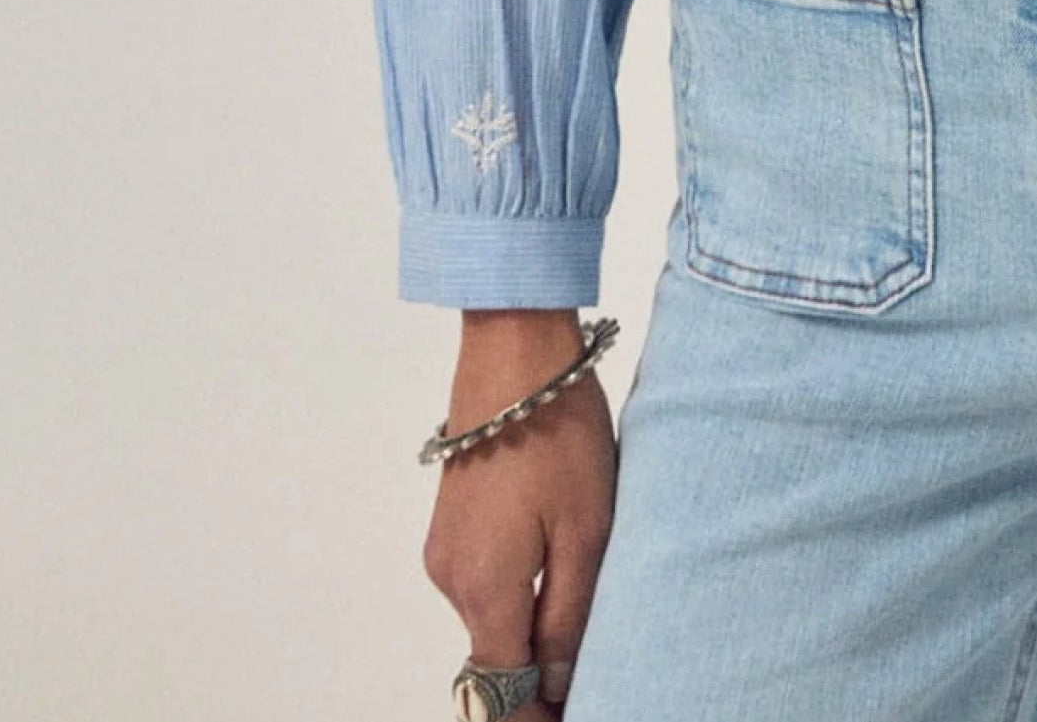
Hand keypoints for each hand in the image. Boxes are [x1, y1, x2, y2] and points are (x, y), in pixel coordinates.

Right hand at [423, 311, 617, 717]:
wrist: (514, 352)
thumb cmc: (558, 434)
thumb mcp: (585, 528)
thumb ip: (570, 615)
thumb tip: (560, 684)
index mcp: (486, 590)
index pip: (501, 692)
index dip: (535, 718)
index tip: (574, 717)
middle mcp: (452, 581)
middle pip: (493, 661)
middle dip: (536, 683)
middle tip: (591, 681)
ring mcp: (445, 551)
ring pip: (490, 622)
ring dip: (530, 635)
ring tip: (587, 630)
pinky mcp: (452, 524)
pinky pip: (485, 584)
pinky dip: (518, 598)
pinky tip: (560, 578)